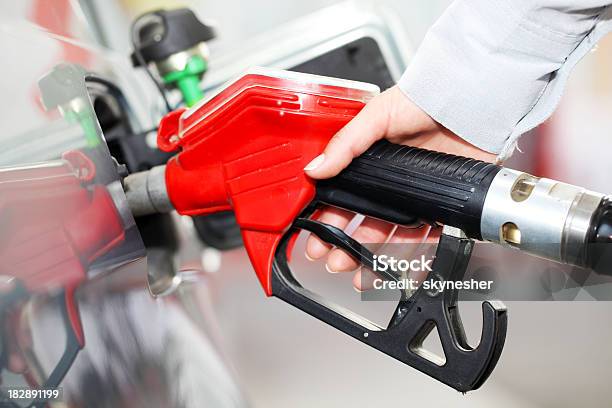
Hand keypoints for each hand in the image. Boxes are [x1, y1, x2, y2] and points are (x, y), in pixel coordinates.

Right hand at [303, 85, 495, 289]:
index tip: (315, 237)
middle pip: (362, 222)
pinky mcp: (440, 207)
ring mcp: (414, 197)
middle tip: (334, 259)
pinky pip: (425, 238)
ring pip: (389, 235)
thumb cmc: (422, 101)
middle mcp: (390, 184)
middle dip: (344, 245)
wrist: (468, 103)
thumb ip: (345, 145)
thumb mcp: (375, 117)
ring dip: (372, 256)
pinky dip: (412, 256)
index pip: (341, 198)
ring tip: (358, 271)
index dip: (326, 219)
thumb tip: (314, 169)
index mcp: (368, 164)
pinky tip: (396, 268)